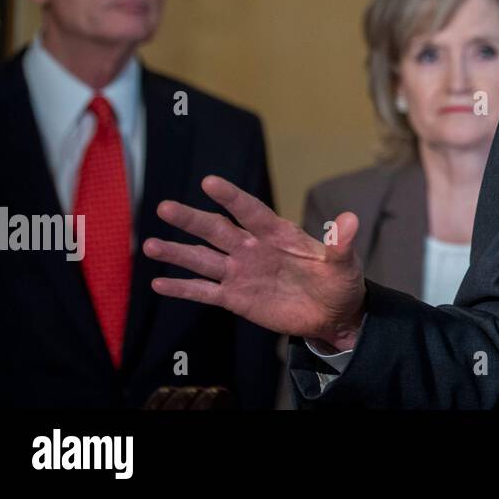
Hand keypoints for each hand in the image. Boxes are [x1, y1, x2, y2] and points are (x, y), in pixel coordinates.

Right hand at [144, 175, 365, 349]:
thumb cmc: (340, 283)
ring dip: (177, 253)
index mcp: (278, 234)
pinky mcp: (236, 298)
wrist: (334, 316)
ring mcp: (242, 273)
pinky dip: (182, 288)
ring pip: (203, 260)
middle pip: (217, 230)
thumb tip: (350, 220)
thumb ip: (341, 244)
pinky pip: (205, 292)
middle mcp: (254, 249)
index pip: (250, 211)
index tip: (209, 182)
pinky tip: (158, 283)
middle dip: (191, 220)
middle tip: (164, 207)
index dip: (231, 197)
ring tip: (148, 244)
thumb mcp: (345, 264)